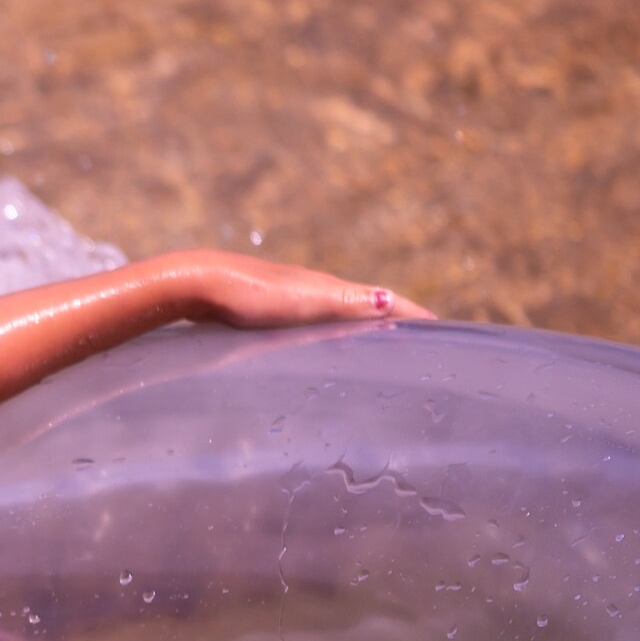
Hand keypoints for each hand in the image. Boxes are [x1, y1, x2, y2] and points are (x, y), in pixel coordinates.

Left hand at [171, 249, 431, 330]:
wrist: (196, 284)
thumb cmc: (249, 295)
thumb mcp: (305, 302)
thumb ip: (346, 303)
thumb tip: (391, 301)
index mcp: (331, 289)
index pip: (385, 303)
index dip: (413, 316)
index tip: (443, 332)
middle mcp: (315, 291)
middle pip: (365, 308)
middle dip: (394, 326)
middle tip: (420, 350)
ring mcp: (290, 300)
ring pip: (337, 317)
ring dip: (361, 333)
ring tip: (379, 356)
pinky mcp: (265, 312)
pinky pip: (310, 327)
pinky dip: (329, 340)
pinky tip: (317, 355)